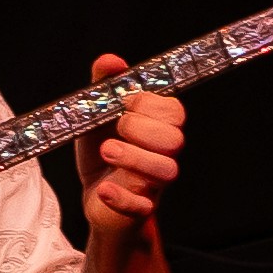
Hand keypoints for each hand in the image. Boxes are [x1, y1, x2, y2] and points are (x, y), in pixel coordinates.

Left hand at [78, 59, 185, 253]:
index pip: (174, 111)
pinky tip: (104, 188)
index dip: (150, 104)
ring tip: (106, 151)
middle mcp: (163, 156)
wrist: (96, 201)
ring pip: (166, 171)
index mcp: (158, 129)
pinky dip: (121, 196)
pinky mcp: (138, 210)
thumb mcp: (97, 116)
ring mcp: (154, 185)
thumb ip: (104, 86)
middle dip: (143, 129)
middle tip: (117, 128)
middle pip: (175, 139)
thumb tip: (112, 61)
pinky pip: (141, 207)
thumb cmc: (103, 154)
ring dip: (134, 158)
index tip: (123, 103)